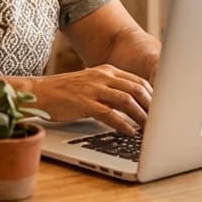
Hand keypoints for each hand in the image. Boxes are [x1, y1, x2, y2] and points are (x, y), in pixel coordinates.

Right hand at [33, 64, 152, 134]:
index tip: (161, 109)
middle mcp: (101, 76)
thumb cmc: (66, 91)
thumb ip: (110, 90)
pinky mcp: (84, 102)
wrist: (40, 92)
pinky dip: (122, 124)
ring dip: (140, 115)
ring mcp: (93, 88)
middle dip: (151, 105)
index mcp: (106, 70)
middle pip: (136, 88)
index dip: (153, 95)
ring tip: (148, 128)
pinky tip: (129, 132)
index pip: (137, 80)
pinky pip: (109, 113)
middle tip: (160, 120)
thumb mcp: (91, 84)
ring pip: (126, 100)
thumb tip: (132, 105)